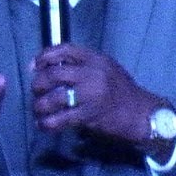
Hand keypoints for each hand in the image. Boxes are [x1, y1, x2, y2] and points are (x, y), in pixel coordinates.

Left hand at [30, 43, 163, 148]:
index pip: (64, 50)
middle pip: (54, 74)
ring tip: (37, 109)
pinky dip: (48, 123)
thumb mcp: (105, 69)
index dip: (44, 57)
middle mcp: (93, 73)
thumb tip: (49, 68)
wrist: (142, 113)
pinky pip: (62, 118)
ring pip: (55, 98)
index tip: (33, 66)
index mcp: (96, 59)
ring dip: (40, 105)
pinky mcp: (90, 115)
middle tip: (36, 91)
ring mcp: (91, 95)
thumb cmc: (121, 91)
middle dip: (38, 84)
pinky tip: (43, 125)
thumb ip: (82, 66)